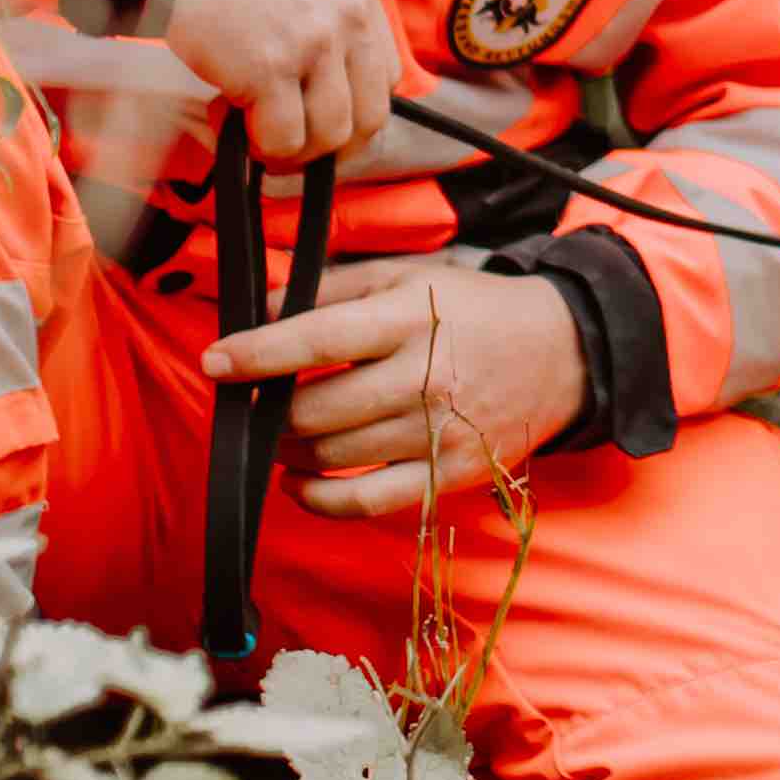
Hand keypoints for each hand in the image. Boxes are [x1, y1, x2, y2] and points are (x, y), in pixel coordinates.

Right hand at [150, 0, 398, 163]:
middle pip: (369, 117)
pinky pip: (280, 139)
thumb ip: (317, 7)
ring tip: (247, 126)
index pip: (386, 75)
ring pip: (328, 137)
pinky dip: (252, 145)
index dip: (351, 107)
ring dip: (289, 148)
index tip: (316, 114)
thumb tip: (311, 74)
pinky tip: (221, 114)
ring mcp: (311, 44)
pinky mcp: (267, 69)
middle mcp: (345, 16)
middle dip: (329, 146)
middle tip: (287, 143)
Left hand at [211, 267, 584, 518]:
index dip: (259, 354)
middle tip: (250, 406)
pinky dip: (319, 499)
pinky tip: (297, 482)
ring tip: (276, 436)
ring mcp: (438, 435)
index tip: (215, 360)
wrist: (564, 353)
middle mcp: (424, 379)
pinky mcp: (450, 476)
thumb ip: (331, 288)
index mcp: (410, 320)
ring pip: (334, 456)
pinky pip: (367, 502)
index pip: (319, 340)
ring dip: (287, 451)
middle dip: (267, 414)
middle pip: (317, 411)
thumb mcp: (407, 277)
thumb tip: (260, 309)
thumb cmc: (472, 309)